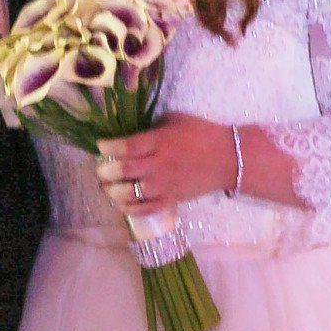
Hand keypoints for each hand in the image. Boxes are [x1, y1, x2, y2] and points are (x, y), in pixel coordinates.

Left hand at [96, 117, 237, 216]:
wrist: (228, 158)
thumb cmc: (201, 134)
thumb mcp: (175, 120)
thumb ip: (152, 128)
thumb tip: (131, 134)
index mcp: (159, 142)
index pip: (126, 147)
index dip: (108, 147)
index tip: (101, 146)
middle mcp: (159, 164)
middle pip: (123, 171)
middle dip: (105, 171)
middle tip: (102, 170)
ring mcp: (165, 185)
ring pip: (130, 194)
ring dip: (113, 192)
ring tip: (109, 187)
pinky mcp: (171, 200)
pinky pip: (145, 210)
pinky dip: (129, 209)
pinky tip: (123, 203)